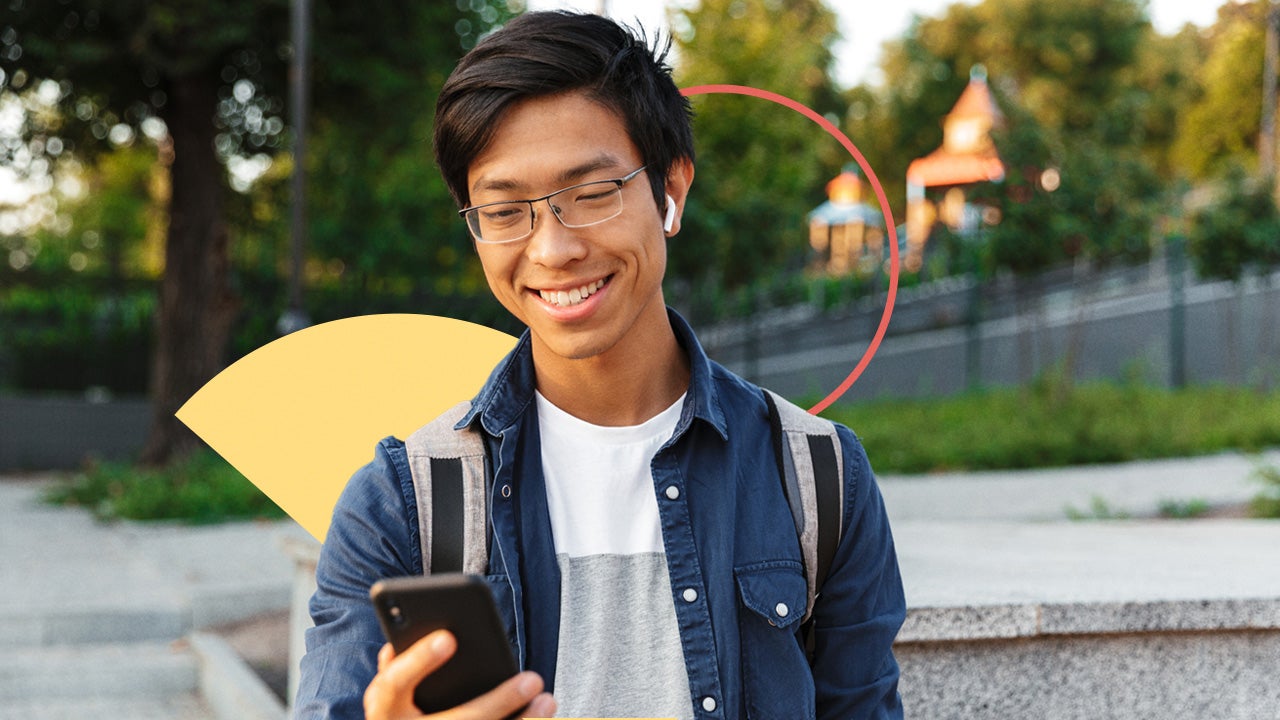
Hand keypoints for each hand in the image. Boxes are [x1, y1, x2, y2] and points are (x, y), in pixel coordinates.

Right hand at [363, 630, 556, 719]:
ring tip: (548, 699)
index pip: (394, 684)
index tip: (449, 637)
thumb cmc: (400, 707)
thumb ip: (400, 663)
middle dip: (499, 702)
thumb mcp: (390, 688)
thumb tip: (406, 638)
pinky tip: (543, 713)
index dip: (418, 660)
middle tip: (533, 679)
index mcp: (384, 709)